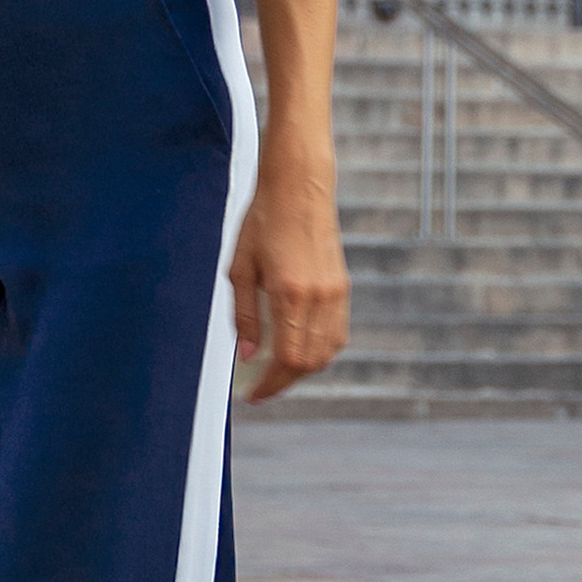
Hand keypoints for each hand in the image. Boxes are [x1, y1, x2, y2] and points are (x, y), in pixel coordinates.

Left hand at [229, 154, 347, 404]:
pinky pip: (337, 333)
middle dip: (284, 381)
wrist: (298, 186)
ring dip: (303, 368)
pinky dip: (319, 349)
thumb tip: (247, 356)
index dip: (270, 385)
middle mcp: (319, 297)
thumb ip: (243, 316)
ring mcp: (336, 293)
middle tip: (260, 386)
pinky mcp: (342, 286)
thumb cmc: (263, 220)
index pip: (287, 359)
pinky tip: (298, 345)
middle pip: (309, 362)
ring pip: (328, 352)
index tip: (254, 395)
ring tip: (277, 369)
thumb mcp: (239, 268)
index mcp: (290, 293)